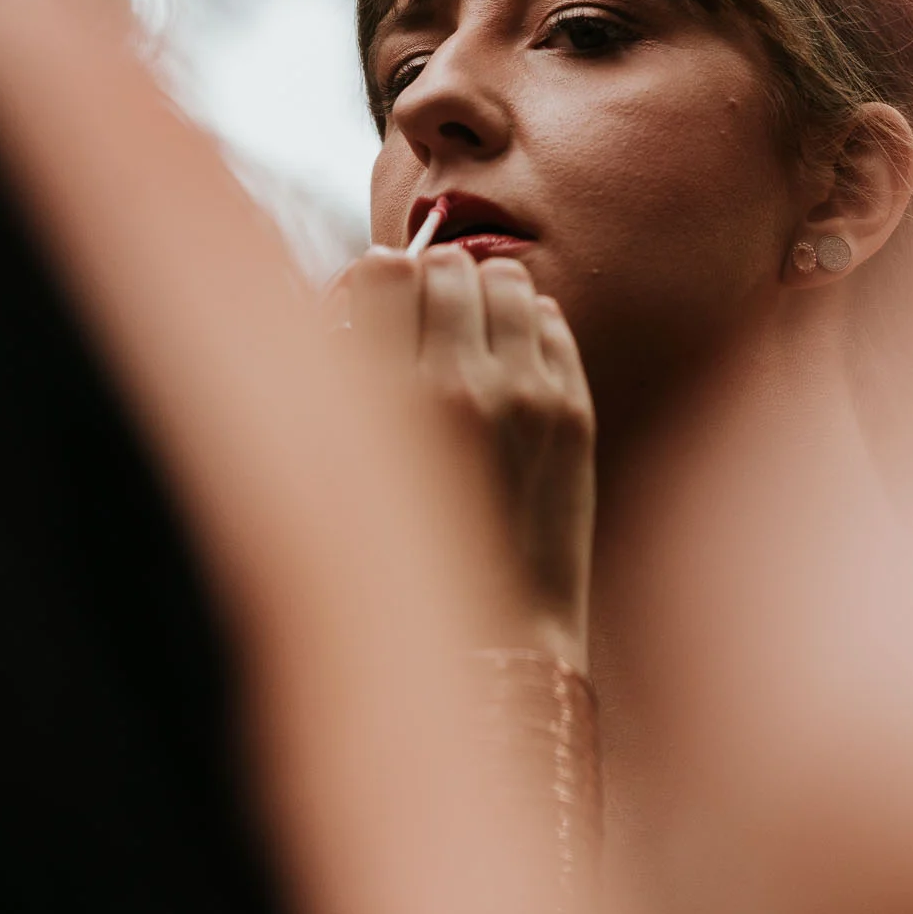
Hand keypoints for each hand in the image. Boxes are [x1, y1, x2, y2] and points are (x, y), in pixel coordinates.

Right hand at [333, 244, 595, 668]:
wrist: (492, 646)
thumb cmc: (396, 566)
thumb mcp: (337, 471)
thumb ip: (345, 374)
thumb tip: (368, 290)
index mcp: (381, 401)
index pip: (381, 272)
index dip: (376, 282)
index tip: (377, 305)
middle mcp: (458, 386)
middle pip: (449, 267)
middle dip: (433, 284)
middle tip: (425, 322)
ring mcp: (528, 396)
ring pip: (510, 281)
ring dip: (486, 296)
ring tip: (471, 335)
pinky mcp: (575, 413)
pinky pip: (552, 321)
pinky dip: (529, 328)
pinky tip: (510, 364)